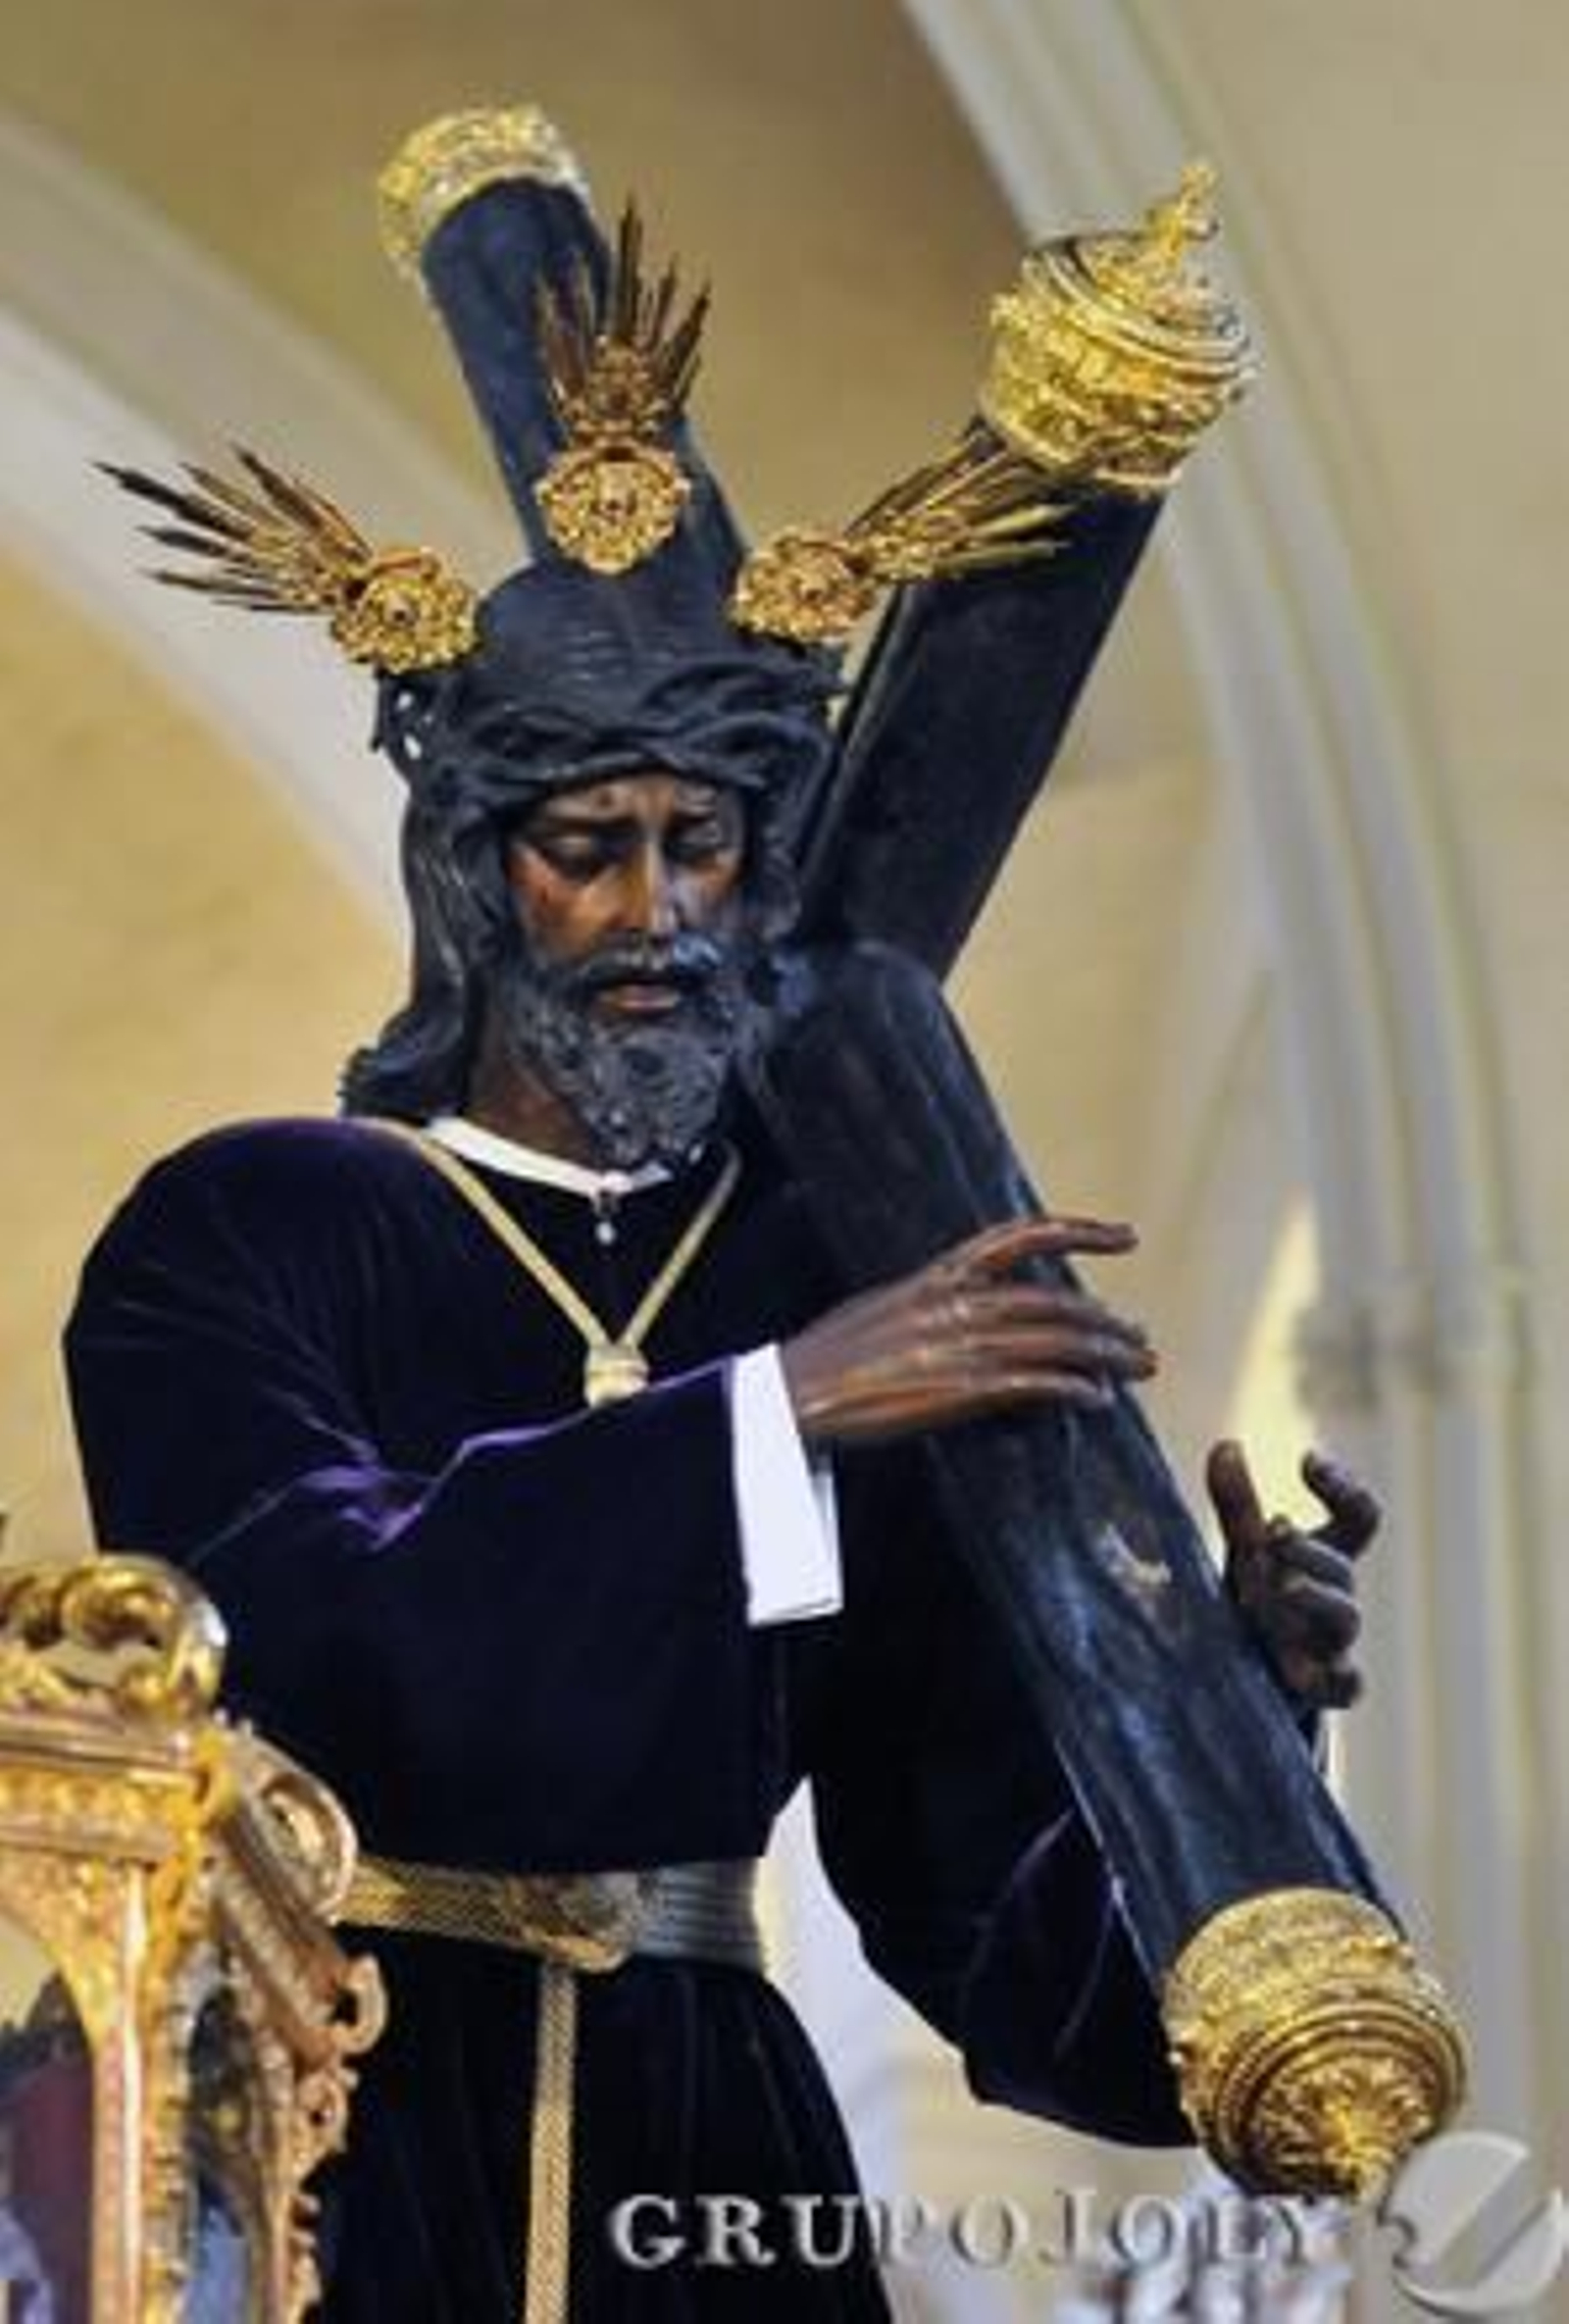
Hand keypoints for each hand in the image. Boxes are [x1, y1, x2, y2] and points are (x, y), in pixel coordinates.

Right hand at [781, 1213, 1155, 1449]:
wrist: (790, 1397)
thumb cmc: (824, 1361)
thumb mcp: (879, 1308)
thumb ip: (929, 1300)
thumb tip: (965, 1301)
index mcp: (936, 1277)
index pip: (1021, 1237)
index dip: (1080, 1230)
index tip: (1126, 1238)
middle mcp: (954, 1303)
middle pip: (1054, 1300)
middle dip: (1107, 1320)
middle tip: (1141, 1338)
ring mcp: (959, 1346)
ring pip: (1053, 1339)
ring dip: (1104, 1355)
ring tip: (1138, 1367)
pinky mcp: (958, 1390)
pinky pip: (1031, 1384)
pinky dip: (1071, 1390)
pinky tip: (1097, 1400)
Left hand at [1207, 1440, 1378, 1710]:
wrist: (1251, 1673)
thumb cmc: (1258, 1598)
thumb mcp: (1247, 1548)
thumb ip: (1239, 1502)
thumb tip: (1226, 1445)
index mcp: (1328, 1555)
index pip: (1360, 1516)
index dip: (1344, 1487)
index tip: (1307, 1460)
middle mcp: (1338, 1596)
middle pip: (1341, 1567)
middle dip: (1308, 1548)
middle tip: (1274, 1531)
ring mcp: (1335, 1643)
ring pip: (1343, 1618)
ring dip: (1313, 1598)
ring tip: (1282, 1586)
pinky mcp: (1328, 1686)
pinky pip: (1346, 1684)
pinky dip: (1329, 1676)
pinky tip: (1298, 1668)